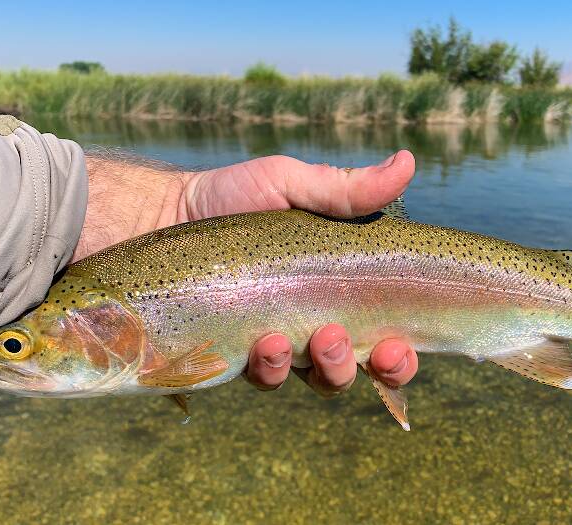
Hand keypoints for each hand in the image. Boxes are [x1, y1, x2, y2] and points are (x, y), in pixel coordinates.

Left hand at [74, 150, 418, 392]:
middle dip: (376, 370)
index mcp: (338, 288)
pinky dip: (272, 368)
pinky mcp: (236, 355)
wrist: (161, 214)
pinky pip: (264, 378)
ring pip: (319, 381)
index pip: (385, 332)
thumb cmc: (231, 197)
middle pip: (361, 366)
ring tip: (318, 339)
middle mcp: (314, 322)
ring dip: (330, 370)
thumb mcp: (290, 184)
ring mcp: (277, 343)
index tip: (401, 344)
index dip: (401, 352)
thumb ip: (347, 189)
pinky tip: (265, 342)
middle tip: (371, 347)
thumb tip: (410, 162)